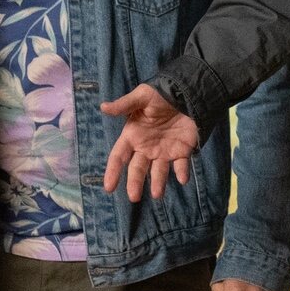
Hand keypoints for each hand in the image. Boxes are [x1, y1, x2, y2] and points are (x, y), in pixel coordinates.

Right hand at [99, 84, 199, 200]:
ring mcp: (164, 151)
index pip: (119, 156)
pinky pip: (181, 165)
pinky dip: (182, 172)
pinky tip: (182, 178)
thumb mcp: (142, 96)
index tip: (109, 187)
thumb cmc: (160, 95)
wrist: (186, 93)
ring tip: (157, 194)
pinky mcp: (182, 151)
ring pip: (158, 172)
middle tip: (134, 197)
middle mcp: (146, 148)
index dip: (113, 171)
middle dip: (135, 183)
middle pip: (137, 169)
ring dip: (158, 183)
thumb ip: (124, 105)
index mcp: (133, 136)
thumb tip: (103, 107)